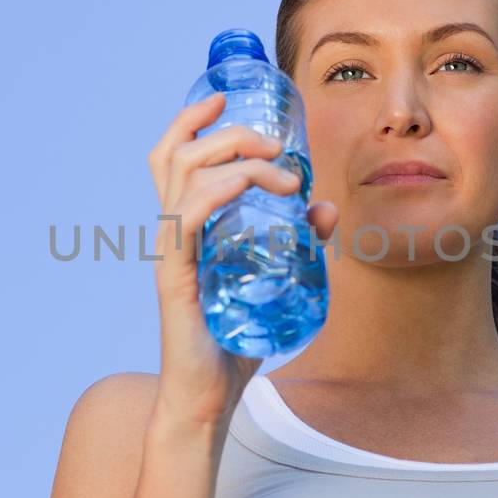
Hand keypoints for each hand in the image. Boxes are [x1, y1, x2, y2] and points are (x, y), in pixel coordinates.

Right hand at [146, 91, 336, 428]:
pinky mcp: (177, 276)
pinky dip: (219, 191)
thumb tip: (326, 208)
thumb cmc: (232, 343)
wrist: (207, 400)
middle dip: (229, 133)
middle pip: (177, 154)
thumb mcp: (277, 283)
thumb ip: (300, 246)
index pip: (171, 157)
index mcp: (187, 227)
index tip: (224, 98)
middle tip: (277, 146)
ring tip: (282, 174)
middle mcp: (173, 232)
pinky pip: (188, 217)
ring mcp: (172, 252)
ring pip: (183, 175)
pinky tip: (251, 190)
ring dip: (235, 158)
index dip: (190, 119)